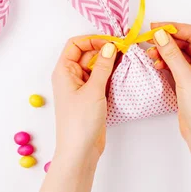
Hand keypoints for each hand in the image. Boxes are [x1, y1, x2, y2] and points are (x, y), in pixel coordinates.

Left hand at [51, 37, 117, 162]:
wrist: (80, 151)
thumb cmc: (80, 122)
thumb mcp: (93, 90)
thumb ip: (102, 66)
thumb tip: (110, 47)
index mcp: (64, 71)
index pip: (75, 44)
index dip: (93, 40)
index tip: (112, 42)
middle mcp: (70, 76)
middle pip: (87, 54)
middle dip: (104, 49)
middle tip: (125, 48)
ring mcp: (81, 87)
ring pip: (95, 66)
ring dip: (109, 62)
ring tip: (127, 59)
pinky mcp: (91, 97)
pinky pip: (100, 79)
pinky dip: (110, 74)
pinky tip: (123, 72)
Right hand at [147, 23, 190, 148]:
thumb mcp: (185, 77)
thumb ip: (171, 54)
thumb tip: (159, 34)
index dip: (173, 28)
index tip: (154, 27)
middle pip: (187, 42)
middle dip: (168, 41)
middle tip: (148, 40)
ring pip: (181, 53)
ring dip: (166, 52)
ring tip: (151, 54)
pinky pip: (179, 65)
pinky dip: (168, 63)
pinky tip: (157, 63)